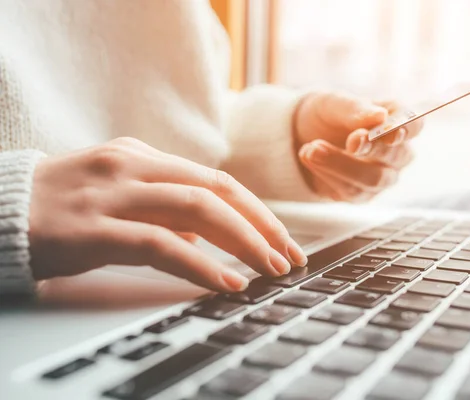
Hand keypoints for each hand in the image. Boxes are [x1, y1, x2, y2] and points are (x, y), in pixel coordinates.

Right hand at [28, 137, 306, 291]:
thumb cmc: (62, 207)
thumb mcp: (119, 195)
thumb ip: (163, 209)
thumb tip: (204, 237)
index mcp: (144, 157)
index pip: (217, 180)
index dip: (257, 210)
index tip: (283, 238)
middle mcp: (134, 166)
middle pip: (218, 190)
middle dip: (263, 225)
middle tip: (291, 256)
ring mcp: (114, 193)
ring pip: (199, 211)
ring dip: (245, 242)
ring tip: (272, 269)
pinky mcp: (94, 228)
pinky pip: (162, 244)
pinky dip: (202, 264)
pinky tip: (229, 282)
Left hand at [294, 92, 422, 201]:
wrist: (300, 136)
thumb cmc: (327, 114)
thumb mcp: (334, 103)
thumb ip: (356, 109)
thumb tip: (380, 117)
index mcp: (396, 121)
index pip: (414, 125)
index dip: (405, 128)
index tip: (386, 130)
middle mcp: (396, 151)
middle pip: (398, 155)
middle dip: (371, 148)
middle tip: (350, 140)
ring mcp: (381, 176)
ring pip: (374, 179)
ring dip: (341, 164)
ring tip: (311, 149)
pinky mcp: (361, 194)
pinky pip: (352, 191)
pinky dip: (328, 174)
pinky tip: (308, 157)